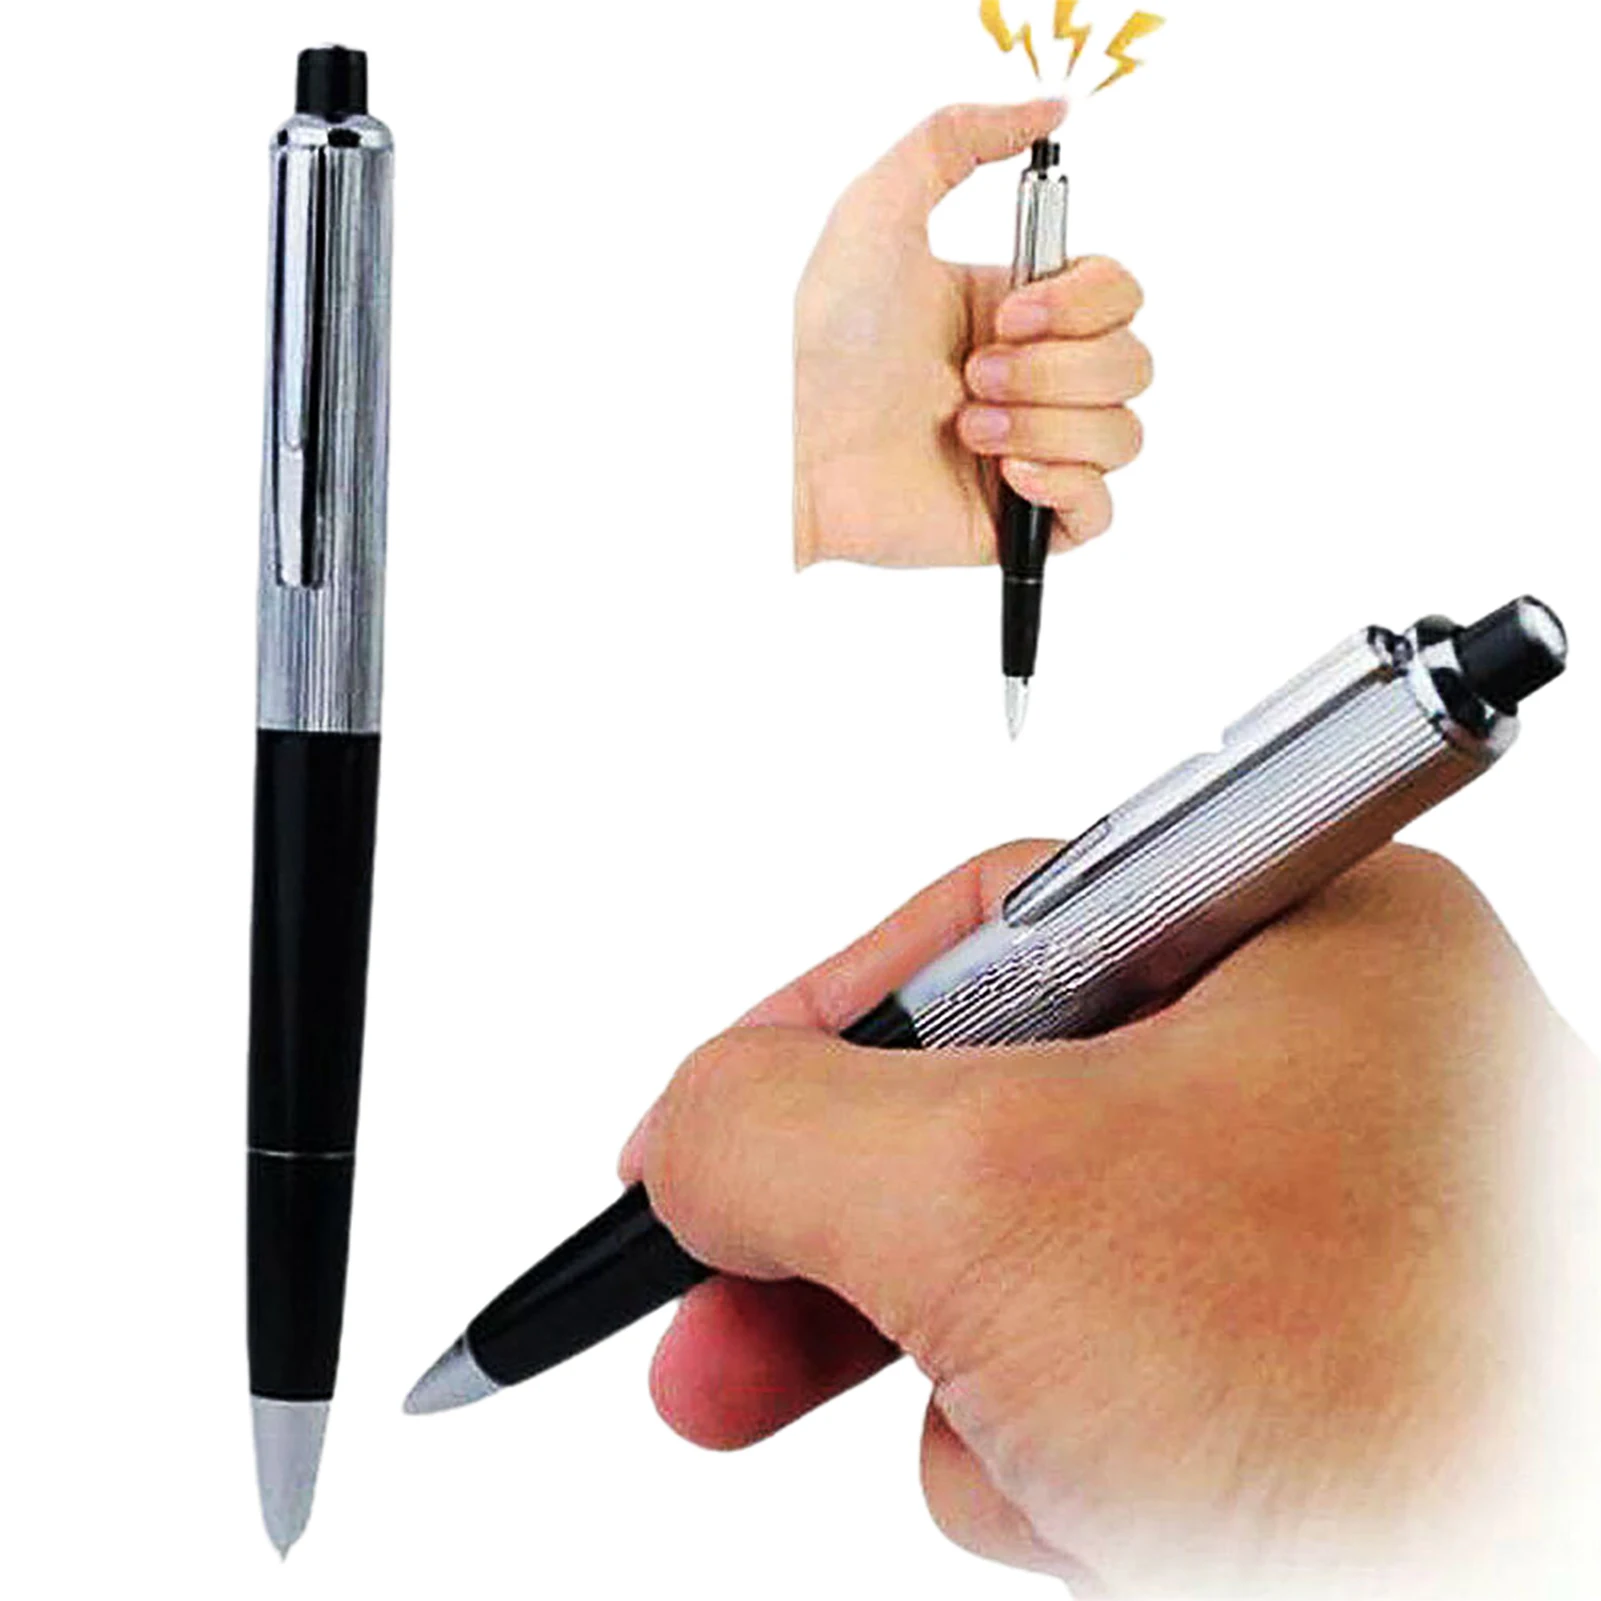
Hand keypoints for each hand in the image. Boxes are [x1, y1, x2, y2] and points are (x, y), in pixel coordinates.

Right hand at [623, 846, 1596, 1595]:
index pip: (984, 932)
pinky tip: (1113, 1508)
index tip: (700, 1128)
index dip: (813, 1028)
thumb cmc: (1393, 1398)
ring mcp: (1315, 1219)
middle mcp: (1318, 1056)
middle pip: (985, 1116)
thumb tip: (688, 1134)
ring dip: (979, 1382)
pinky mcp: (1298, 1365)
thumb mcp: (994, 1206)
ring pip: (1026, 1270)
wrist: (1541, 1590)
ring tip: (1046, 1462)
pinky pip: (1096, 1380)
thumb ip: (777, 1130)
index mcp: (1297, 928)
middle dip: (842, 1245)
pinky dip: (1061, 1459)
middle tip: (711, 1332)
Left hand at [794, 102, 1149, 568]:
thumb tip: (1049, 106)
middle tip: (970, 377)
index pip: (1119, 295)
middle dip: (1054, 370)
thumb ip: (957, 138)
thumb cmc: (823, 341)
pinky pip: (1100, 512)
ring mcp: (1032, 451)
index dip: (1083, 303)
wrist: (793, 447)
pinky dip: (1065, 488)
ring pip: (1123, 435)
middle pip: (1132, 363)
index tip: (1010, 312)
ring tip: (965, 430)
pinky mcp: (1022, 522)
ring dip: (1046, 425)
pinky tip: (1004, 474)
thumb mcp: (877, 209)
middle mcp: (1033, 379)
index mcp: (1017, 311)